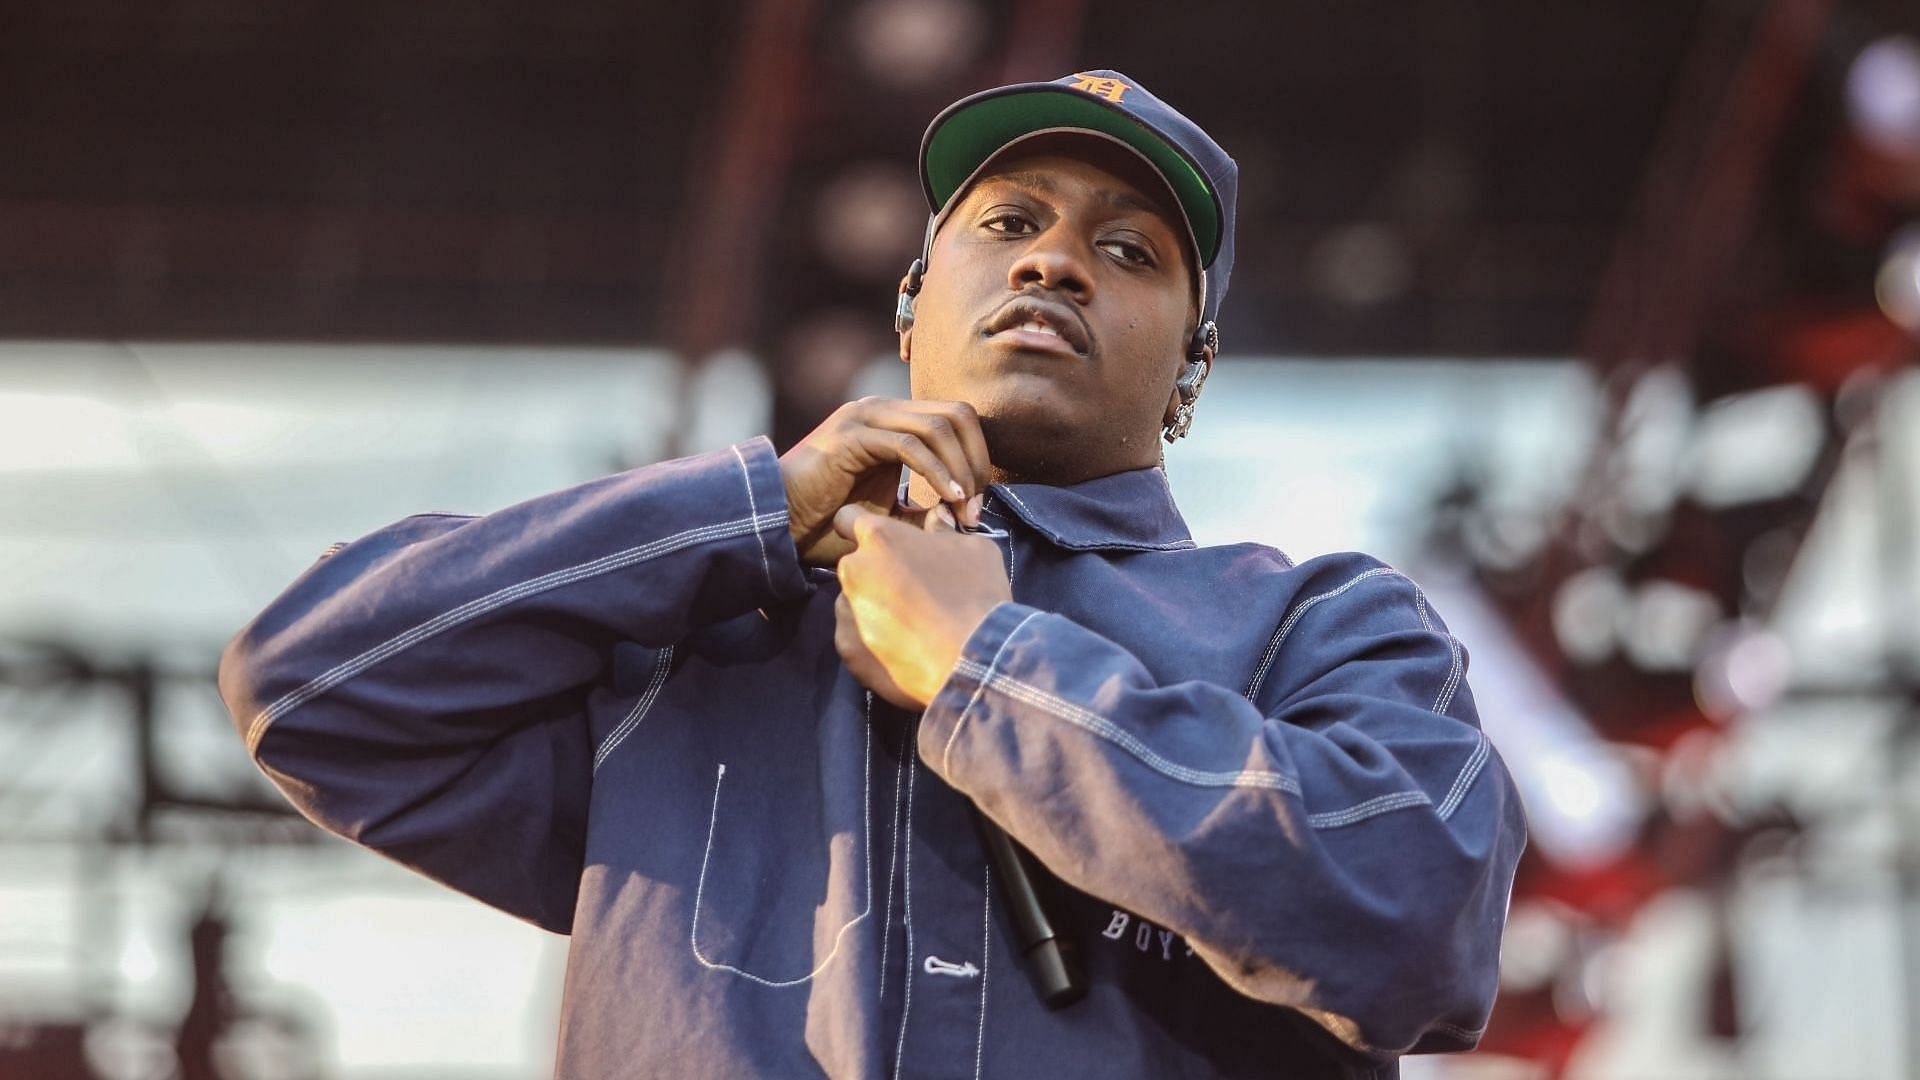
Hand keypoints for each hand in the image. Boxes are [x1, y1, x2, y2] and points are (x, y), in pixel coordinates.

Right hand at [780, 398, 991, 566]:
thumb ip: (923, 512)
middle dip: (977, 461)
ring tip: (963, 509)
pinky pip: (909, 445)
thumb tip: (961, 517)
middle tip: (974, 509)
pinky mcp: (852, 435)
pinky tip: (947, 500)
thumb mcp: (887, 517)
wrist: (776, 523)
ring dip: (961, 470)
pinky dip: (936, 472)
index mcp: (891, 421)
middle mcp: (880, 410)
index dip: (978, 460)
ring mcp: (865, 417)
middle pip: (957, 414)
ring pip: (939, 425)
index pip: (957, 420)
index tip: (975, 509)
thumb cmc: (825, 523)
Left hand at [832, 504, 1011, 709]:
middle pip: (857, 565)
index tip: (881, 544)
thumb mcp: (974, 548)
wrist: (973, 660)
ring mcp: (846, 611)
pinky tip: (902, 649)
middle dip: (877, 573)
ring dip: (873, 607)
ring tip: (909, 626)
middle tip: (912, 591)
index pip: (848, 519)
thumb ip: (944, 532)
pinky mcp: (847, 649)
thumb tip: (935, 523)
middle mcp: (853, 569)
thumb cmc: (977, 594)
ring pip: (853, 602)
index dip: (864, 530)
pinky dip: (871, 641)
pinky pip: (854, 637)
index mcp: (879, 536)